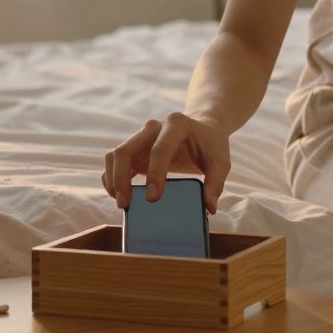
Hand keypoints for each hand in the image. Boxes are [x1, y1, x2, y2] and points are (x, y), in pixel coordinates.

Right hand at [102, 112, 230, 213]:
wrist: (203, 129)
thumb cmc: (211, 146)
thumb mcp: (221, 162)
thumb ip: (216, 183)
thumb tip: (209, 208)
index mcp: (176, 125)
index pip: (160, 149)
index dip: (154, 174)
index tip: (152, 198)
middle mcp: (153, 127)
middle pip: (126, 149)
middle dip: (121, 178)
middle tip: (125, 204)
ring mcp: (141, 136)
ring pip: (115, 154)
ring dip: (112, 178)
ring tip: (120, 202)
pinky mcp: (135, 148)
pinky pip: (115, 160)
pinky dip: (112, 177)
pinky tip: (118, 194)